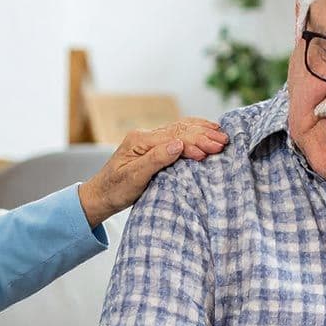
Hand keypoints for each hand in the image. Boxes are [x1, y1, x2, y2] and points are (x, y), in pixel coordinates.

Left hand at [78, 118, 228, 224]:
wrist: (100, 195)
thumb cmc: (114, 190)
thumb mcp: (133, 178)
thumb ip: (155, 160)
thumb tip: (179, 145)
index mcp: (140, 141)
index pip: (175, 137)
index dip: (197, 141)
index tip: (216, 148)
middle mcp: (145, 136)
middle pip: (180, 129)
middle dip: (204, 134)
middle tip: (225, 140)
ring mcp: (149, 140)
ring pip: (180, 129)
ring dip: (202, 131)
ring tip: (221, 134)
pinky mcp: (153, 147)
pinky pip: (177, 135)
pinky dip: (194, 134)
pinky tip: (205, 134)